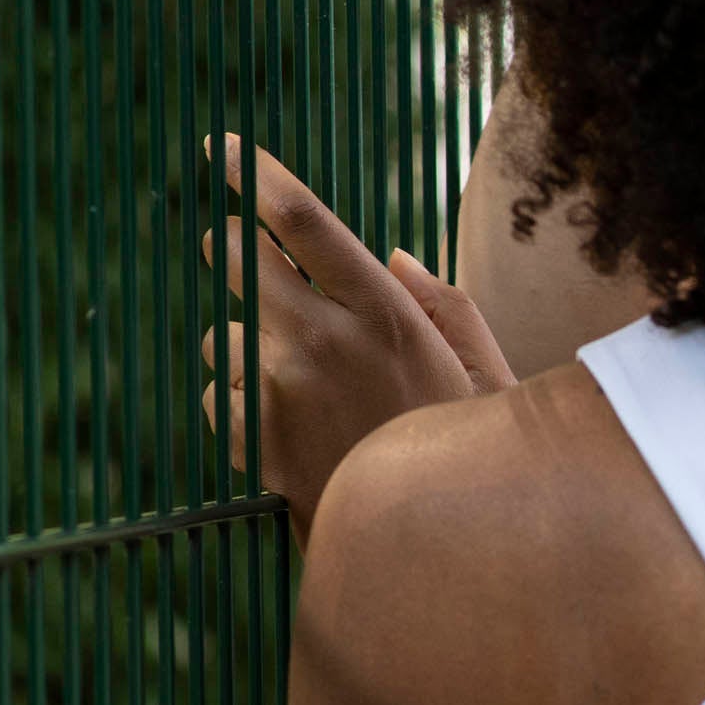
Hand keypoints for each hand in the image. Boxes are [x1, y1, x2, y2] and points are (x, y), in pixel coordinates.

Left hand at [201, 137, 513, 541]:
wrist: (434, 553)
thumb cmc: (467, 455)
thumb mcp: (484, 372)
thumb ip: (444, 304)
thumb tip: (391, 256)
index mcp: (385, 311)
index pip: (302, 219)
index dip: (255, 177)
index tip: (223, 150)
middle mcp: (325, 341)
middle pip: (237, 258)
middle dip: (235, 251)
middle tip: (244, 257)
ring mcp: (281, 391)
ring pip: (224, 335)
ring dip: (249, 349)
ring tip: (302, 387)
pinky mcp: (254, 439)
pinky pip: (220, 397)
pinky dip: (244, 407)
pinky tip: (289, 429)